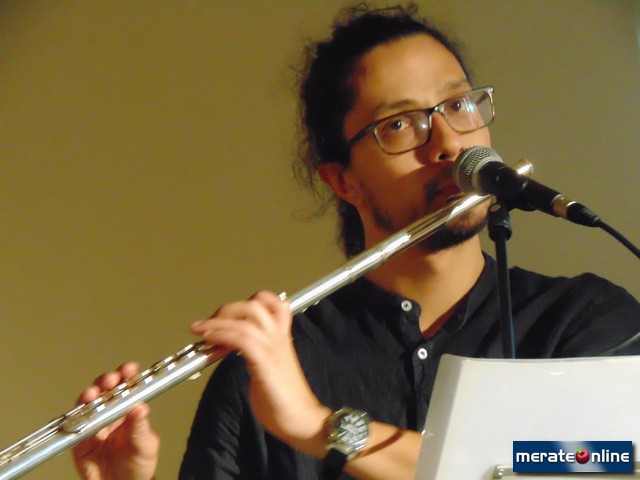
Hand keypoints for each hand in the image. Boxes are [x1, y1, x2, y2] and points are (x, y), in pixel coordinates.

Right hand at [72, 362, 159, 479]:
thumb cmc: (138, 465)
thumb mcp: (145, 445)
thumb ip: (140, 428)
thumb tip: (141, 408)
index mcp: (129, 411)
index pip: (128, 387)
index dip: (127, 375)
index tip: (129, 368)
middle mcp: (111, 414)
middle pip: (106, 390)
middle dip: (107, 381)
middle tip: (111, 379)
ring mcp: (94, 425)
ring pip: (88, 404)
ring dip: (90, 395)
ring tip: (93, 394)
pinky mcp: (80, 440)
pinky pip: (76, 426)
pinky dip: (77, 417)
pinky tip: (82, 412)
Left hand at [190, 291, 330, 456]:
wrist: (302, 420)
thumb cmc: (284, 401)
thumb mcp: (268, 369)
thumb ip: (255, 355)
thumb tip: (232, 348)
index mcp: (281, 337)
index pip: (271, 303)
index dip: (246, 303)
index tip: (226, 317)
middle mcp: (279, 337)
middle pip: (255, 304)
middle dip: (227, 309)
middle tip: (208, 324)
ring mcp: (273, 347)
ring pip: (245, 319)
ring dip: (217, 321)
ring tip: (199, 330)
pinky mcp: (265, 361)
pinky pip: (241, 339)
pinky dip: (221, 335)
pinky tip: (209, 341)